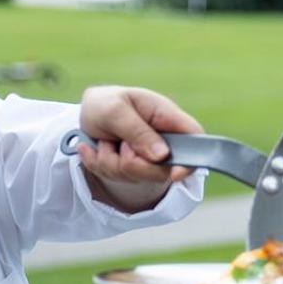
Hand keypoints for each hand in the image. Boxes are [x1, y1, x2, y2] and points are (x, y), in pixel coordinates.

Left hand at [76, 85, 202, 211]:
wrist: (88, 113)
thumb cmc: (106, 104)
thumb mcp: (115, 110)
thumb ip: (138, 131)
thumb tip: (162, 156)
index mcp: (166, 116)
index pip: (194, 137)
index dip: (192, 158)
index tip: (175, 174)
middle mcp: (163, 141)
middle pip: (162, 169)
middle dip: (132, 162)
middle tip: (118, 142)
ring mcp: (149, 158)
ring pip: (135, 176)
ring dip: (110, 160)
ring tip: (105, 140)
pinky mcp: (133, 169)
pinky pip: (117, 179)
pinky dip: (101, 165)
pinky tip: (98, 147)